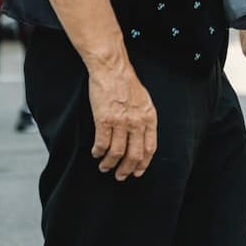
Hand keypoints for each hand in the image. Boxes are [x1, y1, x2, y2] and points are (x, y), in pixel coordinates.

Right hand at [88, 63, 157, 179]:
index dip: (143, 164)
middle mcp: (137, 122)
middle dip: (127, 169)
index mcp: (149, 118)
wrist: (112, 69)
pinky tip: (96, 153)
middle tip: (120, 176)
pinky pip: (102, 143)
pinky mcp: (104, 120)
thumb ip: (144, 119)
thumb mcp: (145, 101)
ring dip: (110, 164)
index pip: (150, 148)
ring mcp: (121, 122)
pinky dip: (98, 152)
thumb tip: (142, 137)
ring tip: (105, 167)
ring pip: (117, 153)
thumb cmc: (127, 83)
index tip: (137, 172)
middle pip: (134, 155)